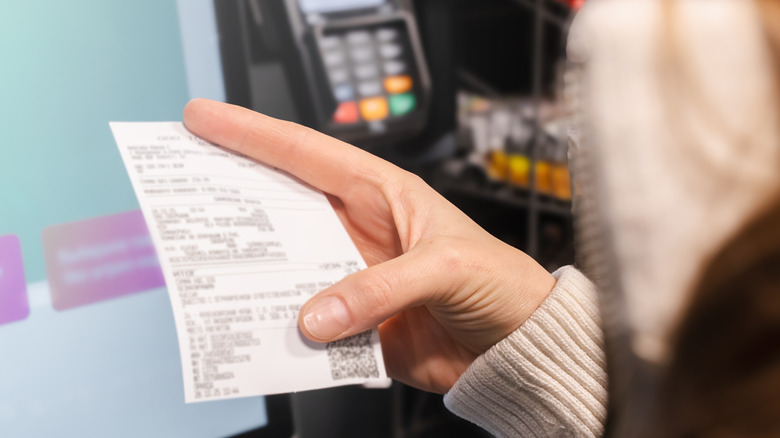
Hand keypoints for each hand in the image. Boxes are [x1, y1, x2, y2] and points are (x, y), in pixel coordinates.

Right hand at [183, 99, 555, 393]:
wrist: (516, 347)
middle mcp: (360, 231)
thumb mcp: (448, 267)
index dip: (252, 134)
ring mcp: (352, 277)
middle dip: (232, 194)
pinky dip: (284, 329)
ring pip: (286, 267)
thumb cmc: (501, 284)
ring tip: (207, 266)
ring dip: (254, 272)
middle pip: (282, 205)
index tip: (204, 120)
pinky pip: (306, 323)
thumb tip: (319, 315)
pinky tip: (263, 329)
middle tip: (182, 186)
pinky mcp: (354, 323)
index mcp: (383, 195)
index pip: (308, 154)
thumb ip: (383, 287)